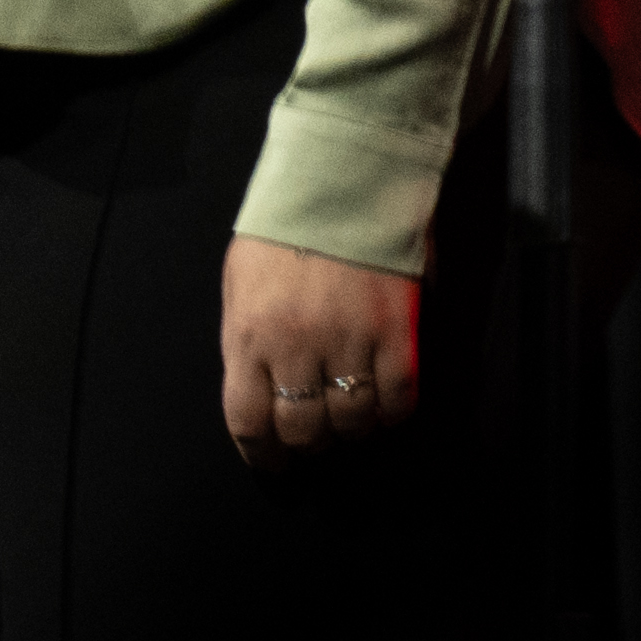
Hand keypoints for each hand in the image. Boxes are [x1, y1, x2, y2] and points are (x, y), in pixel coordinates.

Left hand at [218, 236, 425, 459]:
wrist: (346, 177)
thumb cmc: (286, 228)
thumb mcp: (241, 284)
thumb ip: (246, 341)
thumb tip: (262, 390)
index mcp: (250, 335)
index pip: (249, 422)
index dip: (263, 455)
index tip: (275, 463)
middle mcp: (297, 346)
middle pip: (302, 429)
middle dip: (308, 448)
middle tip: (317, 446)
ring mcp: (351, 339)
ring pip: (352, 419)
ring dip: (351, 435)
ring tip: (353, 428)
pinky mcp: (398, 329)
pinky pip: (399, 396)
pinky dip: (394, 414)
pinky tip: (388, 412)